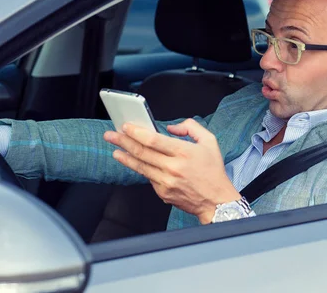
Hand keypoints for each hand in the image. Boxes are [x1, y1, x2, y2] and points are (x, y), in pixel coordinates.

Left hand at [103, 119, 240, 223]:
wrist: (216, 200)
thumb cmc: (213, 171)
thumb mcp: (210, 141)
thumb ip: (191, 127)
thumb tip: (171, 128)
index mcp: (184, 152)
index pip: (153, 140)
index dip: (136, 132)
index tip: (126, 126)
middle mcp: (173, 168)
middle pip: (141, 152)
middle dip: (123, 142)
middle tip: (111, 135)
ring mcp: (166, 182)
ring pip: (140, 166)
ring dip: (125, 157)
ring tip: (115, 149)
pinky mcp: (163, 193)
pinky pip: (148, 178)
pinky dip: (141, 169)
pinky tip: (134, 163)